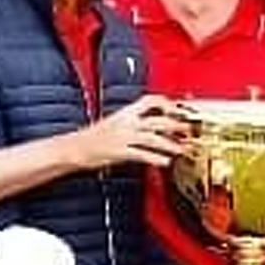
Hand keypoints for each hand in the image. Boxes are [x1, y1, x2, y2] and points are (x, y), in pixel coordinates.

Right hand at [74, 95, 190, 169]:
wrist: (74, 148)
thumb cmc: (92, 138)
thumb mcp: (113, 123)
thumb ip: (132, 122)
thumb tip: (151, 125)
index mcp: (125, 112)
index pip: (150, 101)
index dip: (167, 103)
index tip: (180, 109)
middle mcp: (126, 122)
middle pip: (157, 119)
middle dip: (176, 125)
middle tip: (190, 130)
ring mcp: (123, 138)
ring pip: (153, 138)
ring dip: (171, 144)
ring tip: (183, 149)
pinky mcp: (120, 153)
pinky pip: (142, 155)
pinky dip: (156, 159)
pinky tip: (166, 163)